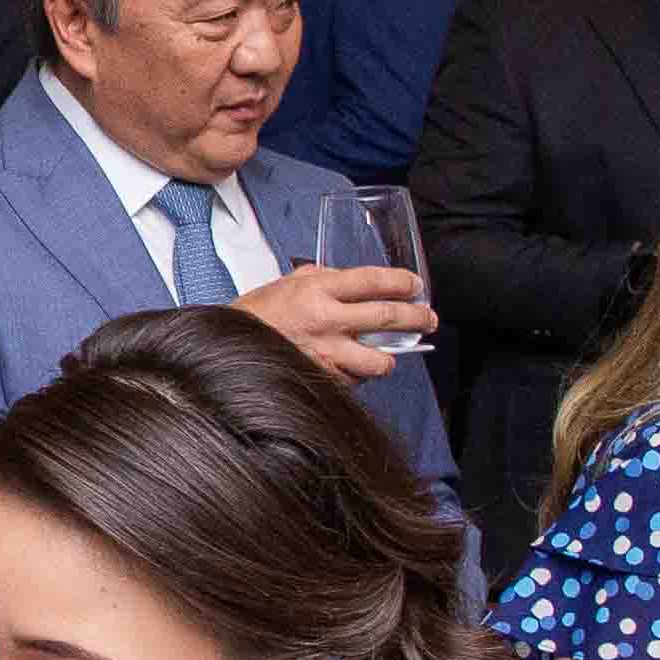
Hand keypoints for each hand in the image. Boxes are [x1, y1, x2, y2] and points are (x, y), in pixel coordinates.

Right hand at [233, 260, 435, 377]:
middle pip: (388, 318)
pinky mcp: (324, 380)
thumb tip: (354, 282)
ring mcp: (327, 354)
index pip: (374, 281)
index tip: (416, 286)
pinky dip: (357, 376)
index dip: (402, 283)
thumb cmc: (257, 315)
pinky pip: (355, 380)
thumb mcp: (288, 283)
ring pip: (380, 360)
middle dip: (417, 318)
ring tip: (386, 355)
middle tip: (428, 320)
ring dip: (389, 358)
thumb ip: (323, 279)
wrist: (230, 346)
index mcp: (318, 289)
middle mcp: (327, 320)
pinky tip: (349, 369)